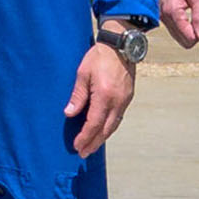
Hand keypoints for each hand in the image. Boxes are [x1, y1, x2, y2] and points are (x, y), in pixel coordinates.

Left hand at [64, 37, 134, 156]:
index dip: (85, 137)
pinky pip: (118, 117)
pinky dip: (110, 127)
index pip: (93, 123)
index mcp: (104, 96)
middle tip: (84, 153)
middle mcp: (117, 101)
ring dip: (103, 137)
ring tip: (93, 146)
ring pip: (114, 125)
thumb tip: (69, 113)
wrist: (121, 45)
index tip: (77, 146)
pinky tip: (104, 130)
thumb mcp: (83, 73)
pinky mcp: (128, 96)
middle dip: (94, 143)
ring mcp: (125, 99)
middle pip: (105, 129)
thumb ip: (77, 95)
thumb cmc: (99, 56)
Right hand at [156, 0, 198, 47]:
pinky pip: (174, 26)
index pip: (189, 39)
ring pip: (178, 35)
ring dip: (189, 28)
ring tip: (196, 12)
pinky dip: (183, 23)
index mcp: (172, 13)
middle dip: (195, 33)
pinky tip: (189, 11)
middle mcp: (164, 17)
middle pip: (183, 41)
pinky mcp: (162, 11)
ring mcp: (162, 14)